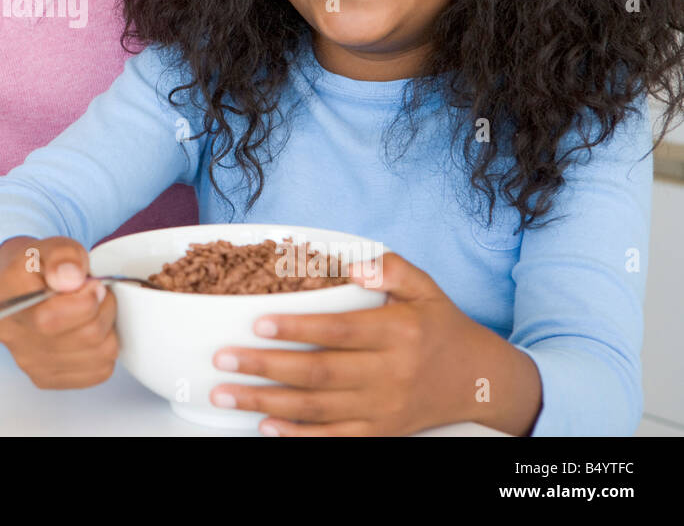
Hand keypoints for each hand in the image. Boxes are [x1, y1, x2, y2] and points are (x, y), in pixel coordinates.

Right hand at [0, 236, 118, 387]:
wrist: (19, 289)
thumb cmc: (36, 268)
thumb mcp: (48, 247)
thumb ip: (62, 256)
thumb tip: (71, 278)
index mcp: (11, 306)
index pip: (52, 320)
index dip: (86, 301)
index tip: (93, 284)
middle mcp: (17, 341)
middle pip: (86, 337)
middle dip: (104, 308)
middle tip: (97, 292)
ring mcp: (32, 365)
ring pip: (100, 355)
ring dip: (108, 328)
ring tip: (94, 311)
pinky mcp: (49, 378)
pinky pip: (99, 371)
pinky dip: (104, 350)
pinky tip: (89, 331)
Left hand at [208, 251, 541, 435]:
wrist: (480, 381)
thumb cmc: (441, 326)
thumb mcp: (425, 287)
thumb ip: (390, 268)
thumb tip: (352, 263)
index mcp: (397, 333)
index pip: (340, 331)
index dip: (298, 327)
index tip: (258, 322)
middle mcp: (389, 374)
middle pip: (318, 373)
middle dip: (265, 367)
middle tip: (222, 359)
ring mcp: (382, 408)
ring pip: (317, 409)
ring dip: (266, 403)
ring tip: (225, 393)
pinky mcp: (380, 432)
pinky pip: (334, 439)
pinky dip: (297, 436)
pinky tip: (264, 427)